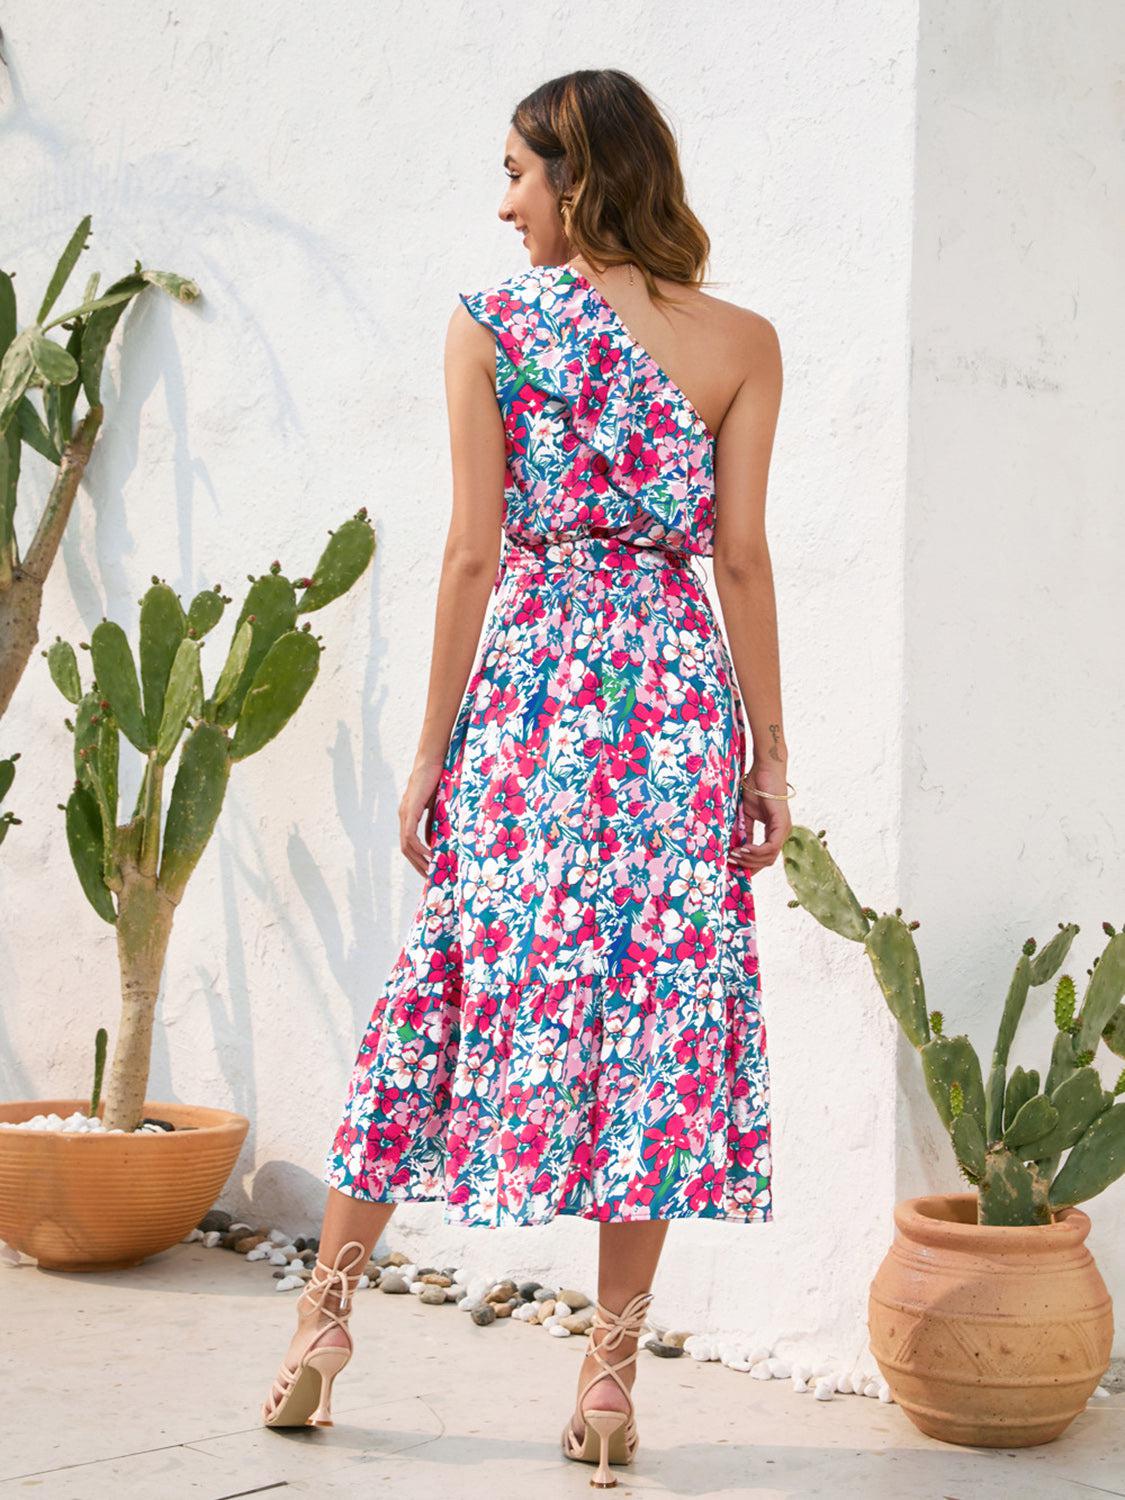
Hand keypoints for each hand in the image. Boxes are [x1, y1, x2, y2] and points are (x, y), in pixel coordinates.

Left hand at [400, 757, 444, 876]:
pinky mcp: (409, 811)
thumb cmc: (434, 781)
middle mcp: (403, 817)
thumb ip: (431, 824)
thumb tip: (430, 843)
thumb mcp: (434, 807)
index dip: (417, 858)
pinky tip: (429, 855)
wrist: (431, 763)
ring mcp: (404, 814)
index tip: (428, 869)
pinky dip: (419, 848)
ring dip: (418, 860)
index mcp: (408, 816)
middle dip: (417, 864)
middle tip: (429, 877)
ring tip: (430, 870)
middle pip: (406, 849)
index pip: (409, 844)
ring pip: (407, 845)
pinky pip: (410, 836)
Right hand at [730, 762, 790, 873]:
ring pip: (769, 857)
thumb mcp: (746, 814)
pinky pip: (770, 847)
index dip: (750, 865)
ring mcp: (784, 830)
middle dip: (748, 865)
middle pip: (767, 861)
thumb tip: (734, 849)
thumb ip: (744, 831)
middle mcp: (782, 833)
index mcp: (775, 832)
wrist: (764, 770)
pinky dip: (756, 851)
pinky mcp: (781, 825)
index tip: (734, 868)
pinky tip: (743, 849)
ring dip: (750, 859)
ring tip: (734, 855)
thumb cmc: (756, 787)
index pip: (765, 857)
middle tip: (730, 862)